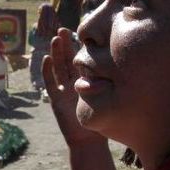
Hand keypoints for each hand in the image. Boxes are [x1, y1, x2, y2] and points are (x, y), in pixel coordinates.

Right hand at [43, 28, 104, 146]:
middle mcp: (74, 82)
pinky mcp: (56, 99)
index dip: (80, 46)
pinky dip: (47, 71)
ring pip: (59, 67)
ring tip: (55, 39)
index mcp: (88, 79)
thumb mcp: (110, 96)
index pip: (83, 59)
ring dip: (56, 53)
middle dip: (66, 44)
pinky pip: (51, 83)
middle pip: (68, 59)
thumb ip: (111, 83)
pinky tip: (46, 59)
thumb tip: (123, 64)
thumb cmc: (103, 119)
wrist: (89, 140)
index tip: (82, 32)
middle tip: (64, 29)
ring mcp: (64, 90)